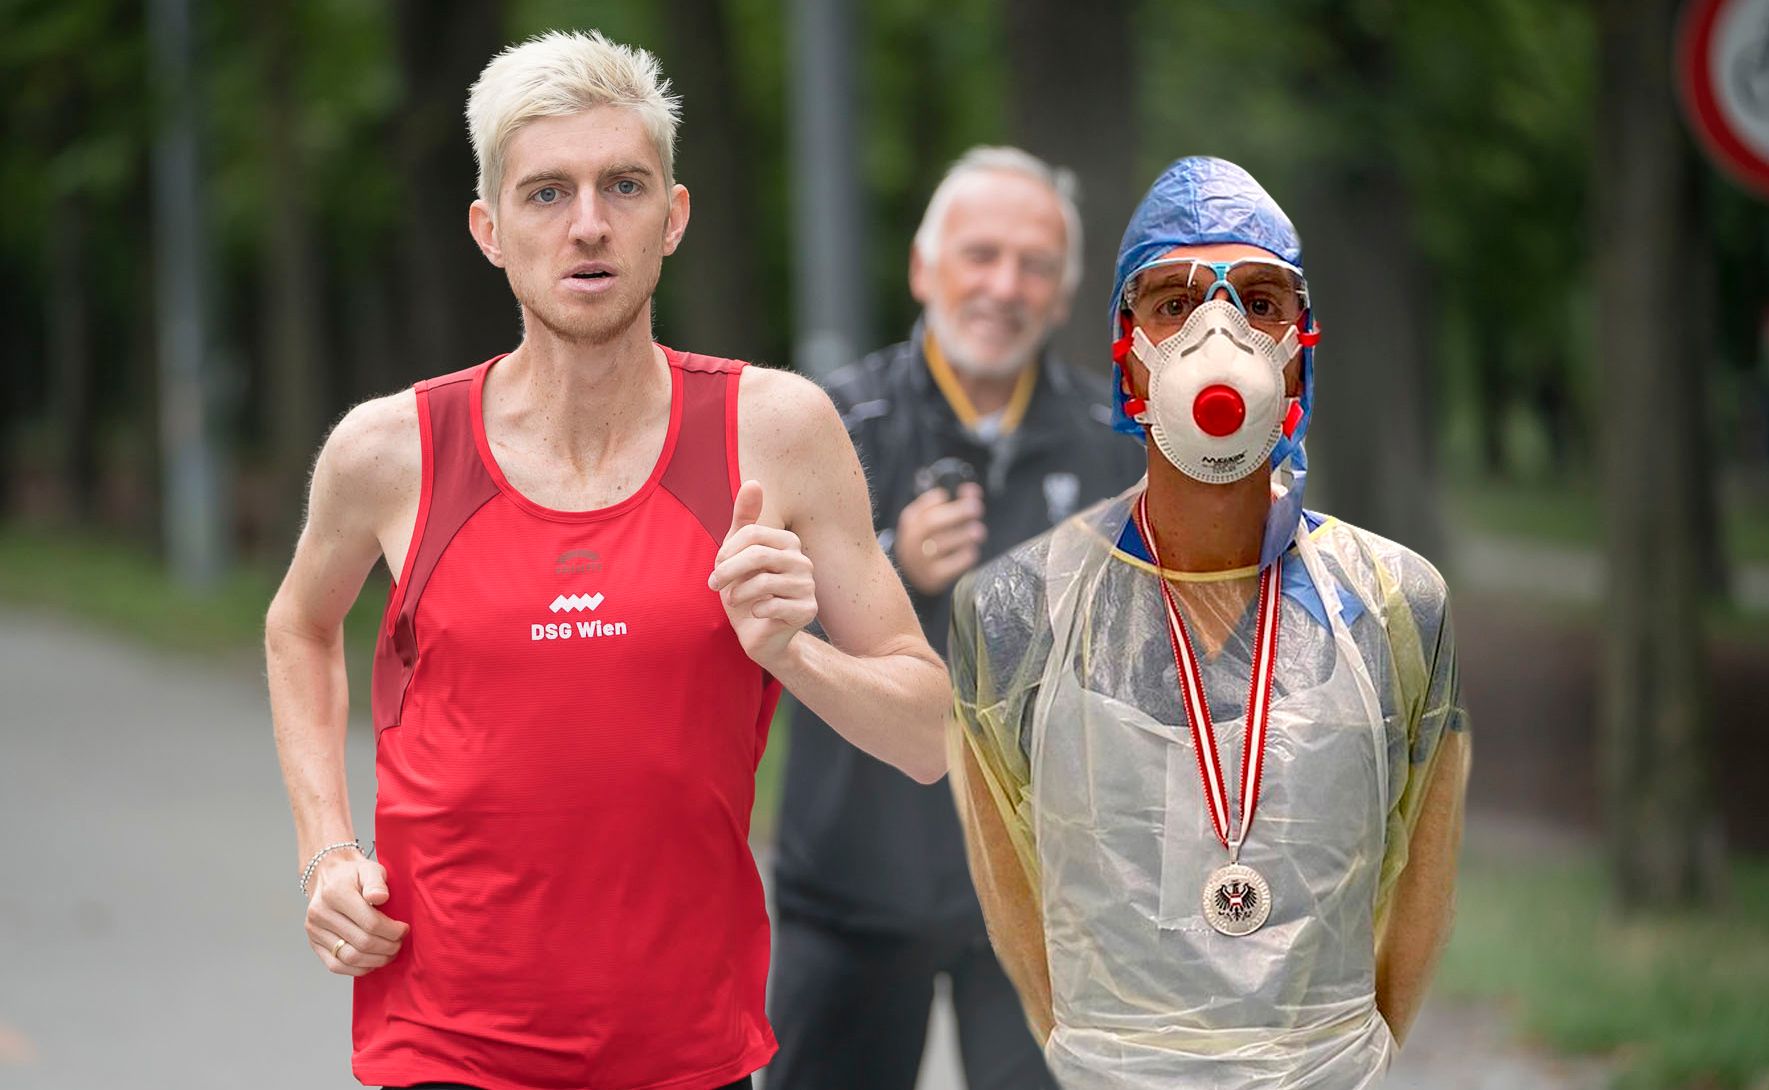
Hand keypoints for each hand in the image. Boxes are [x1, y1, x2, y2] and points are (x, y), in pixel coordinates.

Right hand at [304, 850, 409, 976]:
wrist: (327, 875)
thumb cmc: (353, 873)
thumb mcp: (369, 868)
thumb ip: (376, 882)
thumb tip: (381, 897)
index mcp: (335, 893)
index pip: (370, 922)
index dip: (392, 931)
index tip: (404, 930)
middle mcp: (320, 913)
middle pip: (362, 942)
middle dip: (387, 947)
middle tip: (399, 943)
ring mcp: (314, 931)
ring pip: (349, 957)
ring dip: (375, 960)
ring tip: (389, 954)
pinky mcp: (313, 943)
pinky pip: (336, 965)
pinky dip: (357, 969)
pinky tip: (372, 962)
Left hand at [709, 480, 817, 670]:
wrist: (761, 635)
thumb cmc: (747, 590)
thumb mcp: (739, 554)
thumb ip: (745, 519)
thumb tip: (753, 482)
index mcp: (788, 542)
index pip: (752, 534)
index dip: (728, 550)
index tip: (716, 566)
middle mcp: (803, 561)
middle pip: (757, 556)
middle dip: (727, 571)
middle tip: (713, 585)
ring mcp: (808, 587)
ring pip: (763, 582)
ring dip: (738, 593)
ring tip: (733, 600)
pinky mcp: (808, 611)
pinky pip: (773, 606)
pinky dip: (755, 610)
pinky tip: (755, 613)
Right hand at [894, 483, 984, 595]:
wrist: (913, 577)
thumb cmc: (927, 543)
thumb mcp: (930, 521)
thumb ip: (951, 505)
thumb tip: (972, 491)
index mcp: (910, 522)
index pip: (924, 505)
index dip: (944, 497)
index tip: (965, 492)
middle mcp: (911, 540)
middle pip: (931, 523)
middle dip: (956, 512)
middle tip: (976, 508)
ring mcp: (920, 561)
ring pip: (941, 545)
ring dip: (963, 535)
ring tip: (978, 530)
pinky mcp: (932, 577)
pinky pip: (950, 566)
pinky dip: (964, 556)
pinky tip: (972, 550)